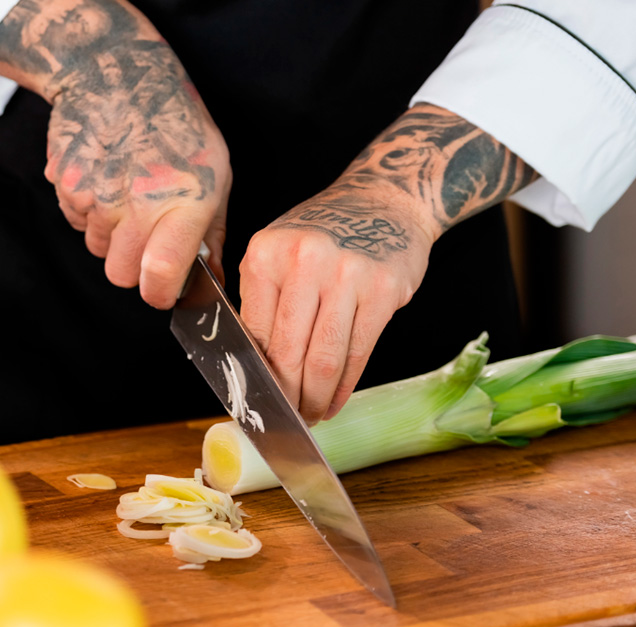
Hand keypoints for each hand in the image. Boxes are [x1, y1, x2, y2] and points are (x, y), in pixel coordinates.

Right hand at [0, 0, 231, 306]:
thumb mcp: (215, 172)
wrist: (117, 74)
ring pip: (97, 249)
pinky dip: (89, 212)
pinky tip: (105, 179)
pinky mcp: (67, 186)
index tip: (163, 290)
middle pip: (121, 275)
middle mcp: (136, 204)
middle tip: (146, 239)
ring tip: (126, 195)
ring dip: (111, 235)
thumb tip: (208, 279)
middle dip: (133, 267)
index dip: (159, 293)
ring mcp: (96, 196)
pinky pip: (77, 222)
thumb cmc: (176, 123)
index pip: (159, 275)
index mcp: (183, 202)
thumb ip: (211, 232)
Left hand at [239, 178, 434, 423]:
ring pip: (325, 358)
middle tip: (285, 419)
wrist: (385, 199)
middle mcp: (305, 261)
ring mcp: (348, 274)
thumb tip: (251, 366)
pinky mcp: (385, 289)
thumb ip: (263, 300)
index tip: (256, 401)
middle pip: (288, 351)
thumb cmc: (323, 232)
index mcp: (266, 254)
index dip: (256, 376)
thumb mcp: (278, 252)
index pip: (255, 333)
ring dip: (316, 398)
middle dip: (286, 396)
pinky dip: (345, 384)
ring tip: (311, 415)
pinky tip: (336, 399)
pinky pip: (359, 351)